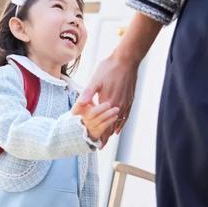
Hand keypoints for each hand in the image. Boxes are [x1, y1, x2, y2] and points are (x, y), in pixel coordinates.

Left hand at [78, 12, 162, 145]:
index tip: (96, 146)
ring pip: (119, 122)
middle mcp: (119, 106)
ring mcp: (126, 103)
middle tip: (99, 146)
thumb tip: (77, 107)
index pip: (104, 125)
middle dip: (105, 136)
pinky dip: (121, 123)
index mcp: (108, 102)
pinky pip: (125, 116)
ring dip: (112, 131)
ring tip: (106, 140)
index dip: (100, 136)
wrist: (127, 60)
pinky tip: (118, 128)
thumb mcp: (95, 80)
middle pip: (112, 126)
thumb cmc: (109, 68)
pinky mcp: (130, 99)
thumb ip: (87, 94)